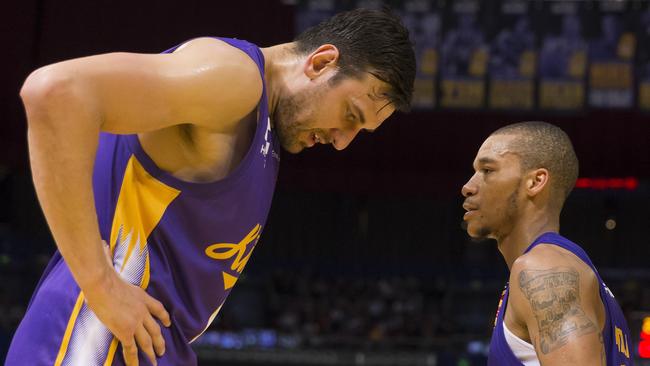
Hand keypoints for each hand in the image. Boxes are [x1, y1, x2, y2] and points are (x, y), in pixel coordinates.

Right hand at [82, 243, 170, 365]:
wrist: (102, 283)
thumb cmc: (104, 274)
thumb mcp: (113, 267)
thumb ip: (110, 259)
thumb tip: (103, 244)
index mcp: (142, 296)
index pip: (158, 308)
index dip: (164, 317)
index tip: (168, 324)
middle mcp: (142, 310)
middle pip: (155, 329)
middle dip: (160, 341)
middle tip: (162, 350)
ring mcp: (135, 322)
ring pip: (147, 341)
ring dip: (152, 352)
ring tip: (155, 361)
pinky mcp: (126, 331)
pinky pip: (132, 349)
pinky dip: (135, 359)